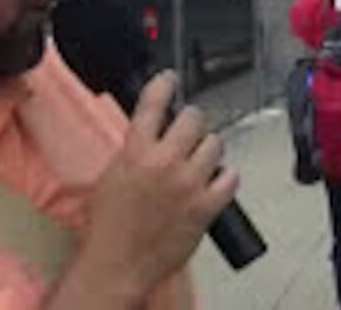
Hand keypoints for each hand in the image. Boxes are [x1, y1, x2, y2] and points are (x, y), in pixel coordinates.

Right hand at [72, 72, 237, 304]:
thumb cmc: (110, 225)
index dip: (164, 84)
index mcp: (135, 152)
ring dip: (208, 150)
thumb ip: (133, 148)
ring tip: (198, 162)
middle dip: (191, 122)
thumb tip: (151, 129)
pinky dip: (225, 177)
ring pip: (215, 143)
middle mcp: (164, 162)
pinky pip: (231, 177)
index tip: (171, 78)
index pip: (153, 103)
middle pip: (193, 118)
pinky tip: (214, 182)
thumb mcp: (112, 175)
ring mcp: (188, 184)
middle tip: (187, 132)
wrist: (118, 263)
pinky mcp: (206, 207)